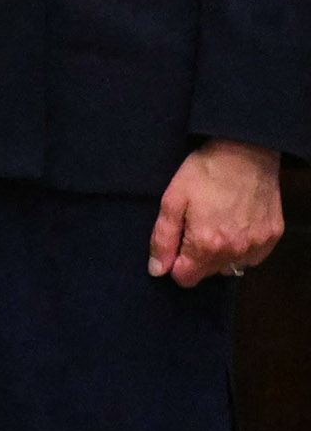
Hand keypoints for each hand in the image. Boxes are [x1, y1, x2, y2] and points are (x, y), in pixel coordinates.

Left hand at [150, 140, 283, 285]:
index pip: (186, 278)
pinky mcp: (272, 237)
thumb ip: (163, 239)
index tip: (175, 244)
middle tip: (194, 227)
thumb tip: (158, 271)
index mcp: (206, 245)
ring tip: (215, 225)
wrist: (245, 152)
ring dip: (219, 255)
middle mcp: (234, 251)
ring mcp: (256, 245)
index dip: (175, 264)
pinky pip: (252, 257)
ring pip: (231, 267)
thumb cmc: (204, 172)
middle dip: (196, 258)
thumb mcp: (172, 200)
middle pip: (208, 273)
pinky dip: (241, 249)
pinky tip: (234, 226)